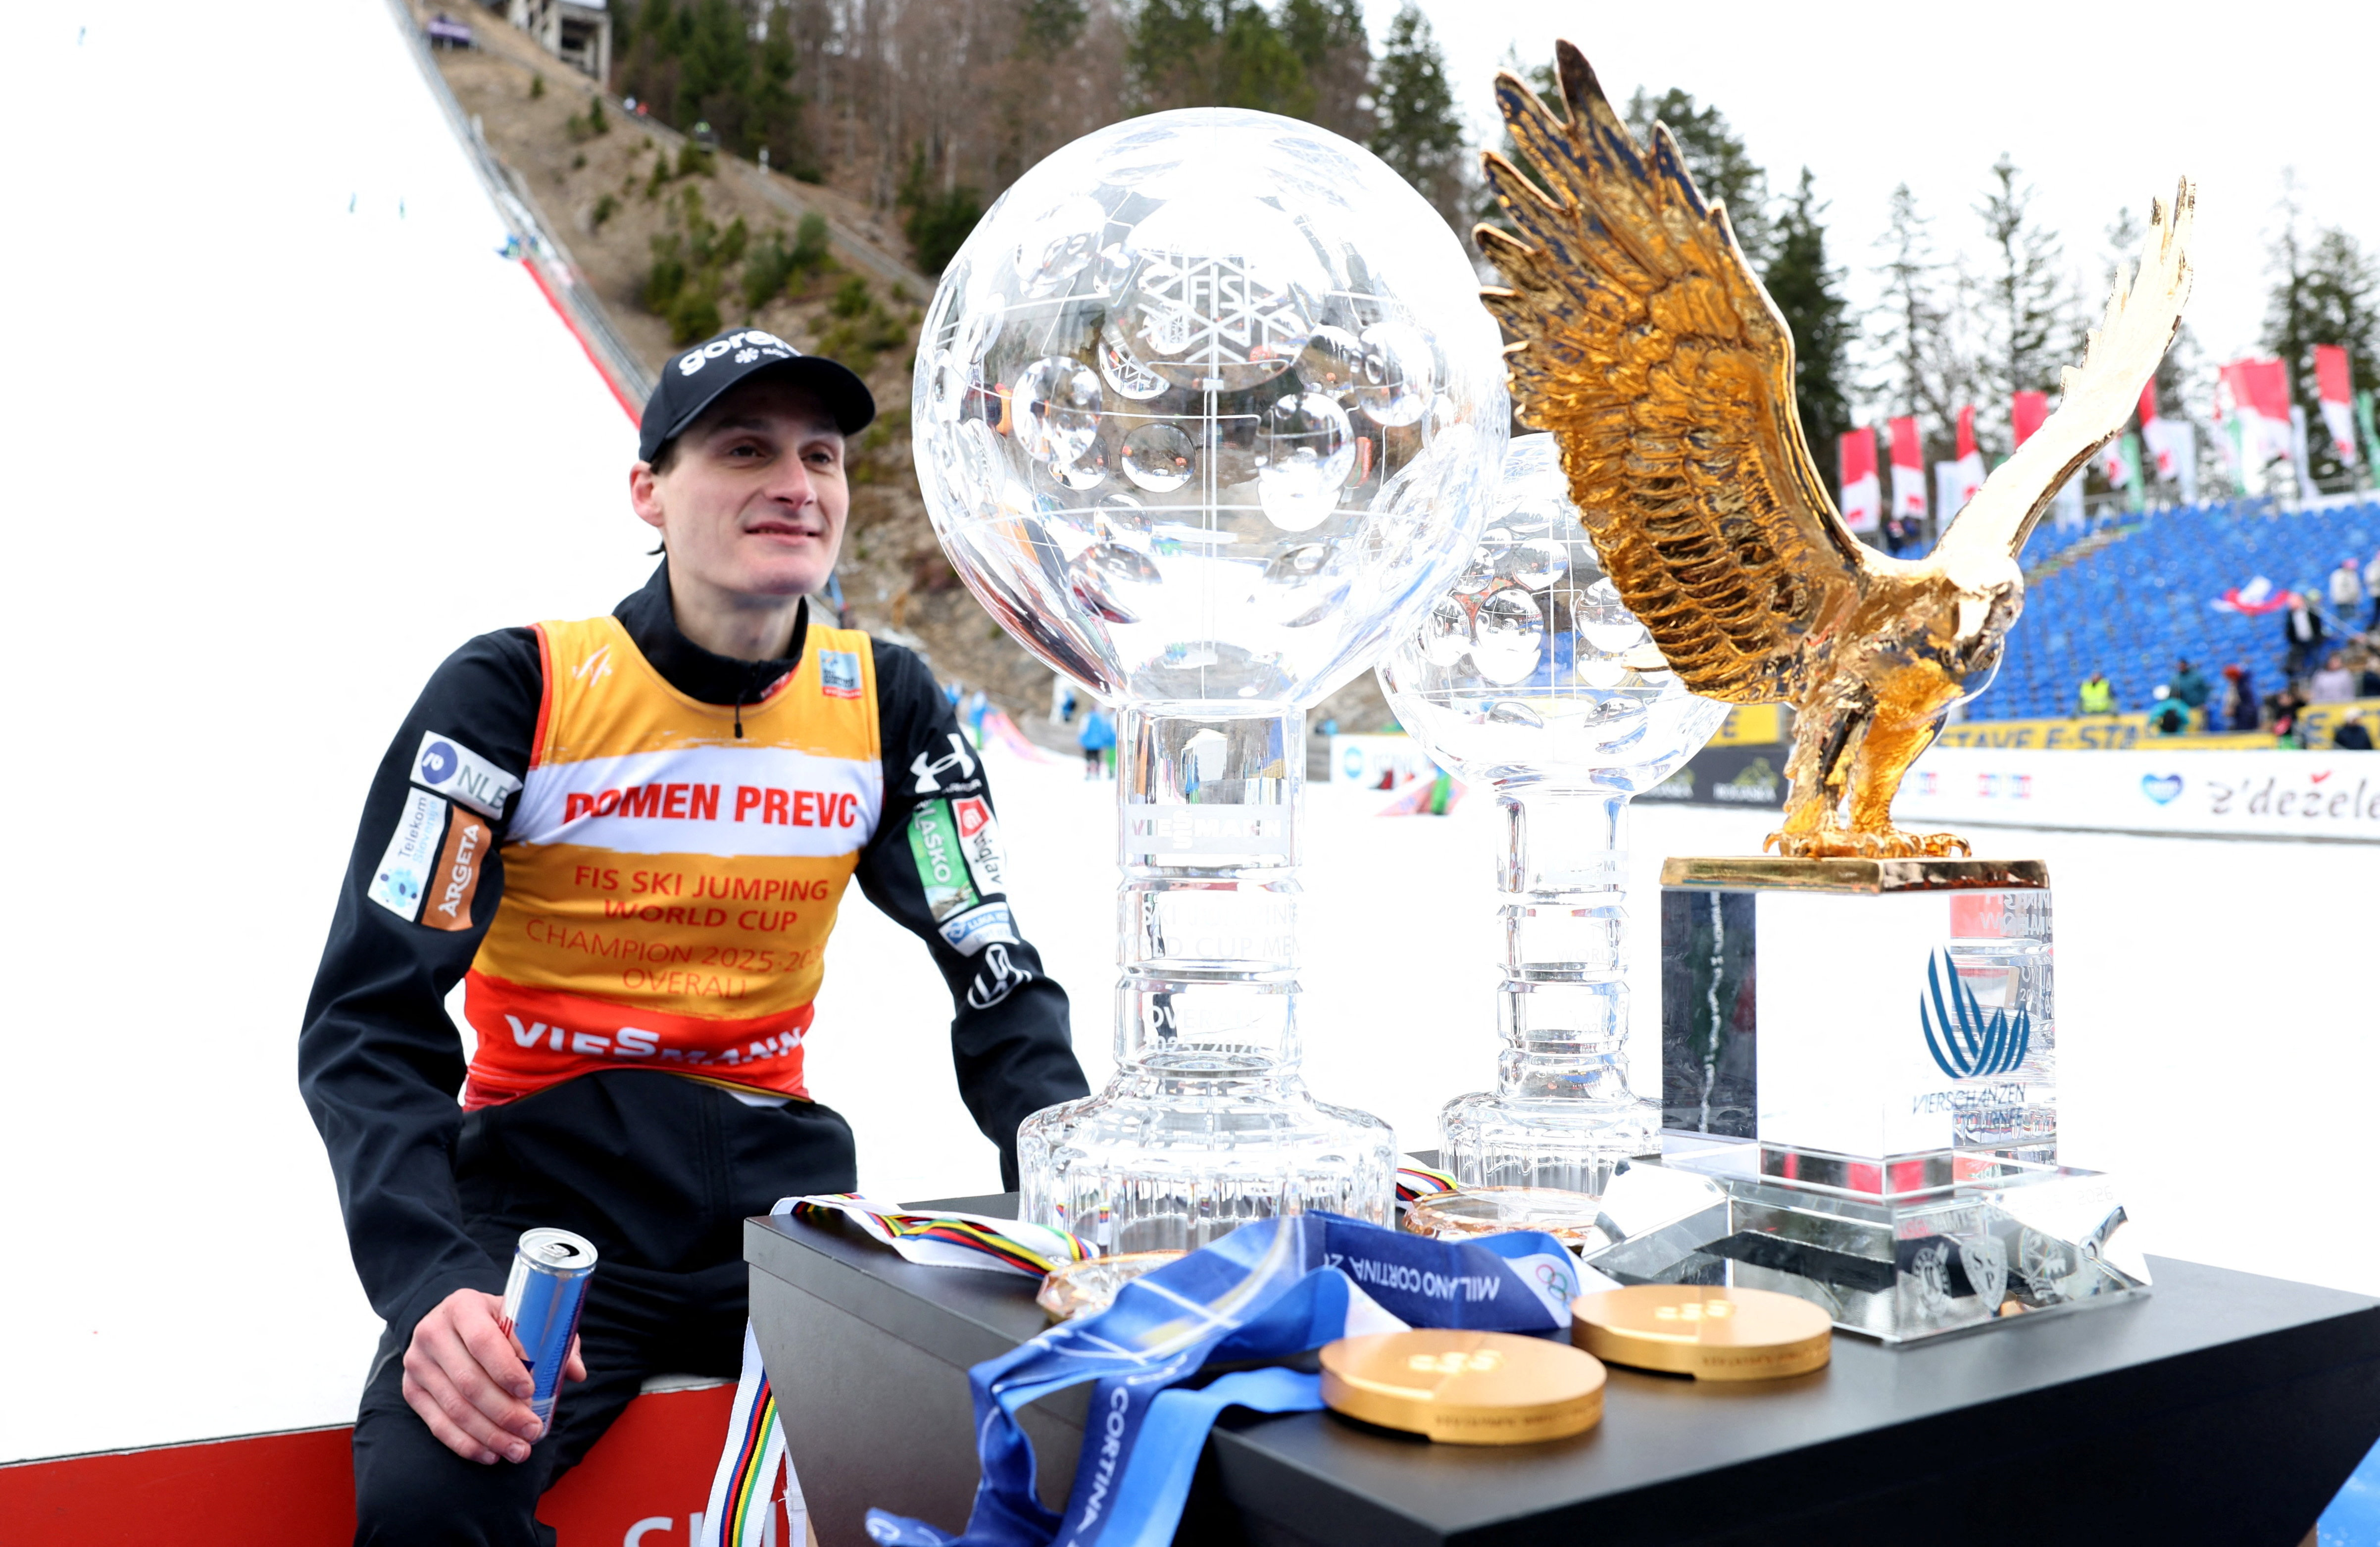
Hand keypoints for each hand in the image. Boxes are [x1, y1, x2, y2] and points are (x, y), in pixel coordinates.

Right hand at [401, 1288, 585, 1463]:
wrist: (449, 1321)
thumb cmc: (495, 1320)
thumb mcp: (521, 1315)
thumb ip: (552, 1339)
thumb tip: (576, 1373)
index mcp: (463, 1306)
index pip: (483, 1341)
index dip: (506, 1369)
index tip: (531, 1391)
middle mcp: (433, 1333)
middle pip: (469, 1382)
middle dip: (505, 1413)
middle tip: (533, 1431)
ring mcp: (418, 1364)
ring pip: (455, 1408)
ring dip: (490, 1435)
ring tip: (519, 1450)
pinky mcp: (411, 1390)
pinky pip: (438, 1425)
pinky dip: (466, 1444)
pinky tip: (491, 1454)